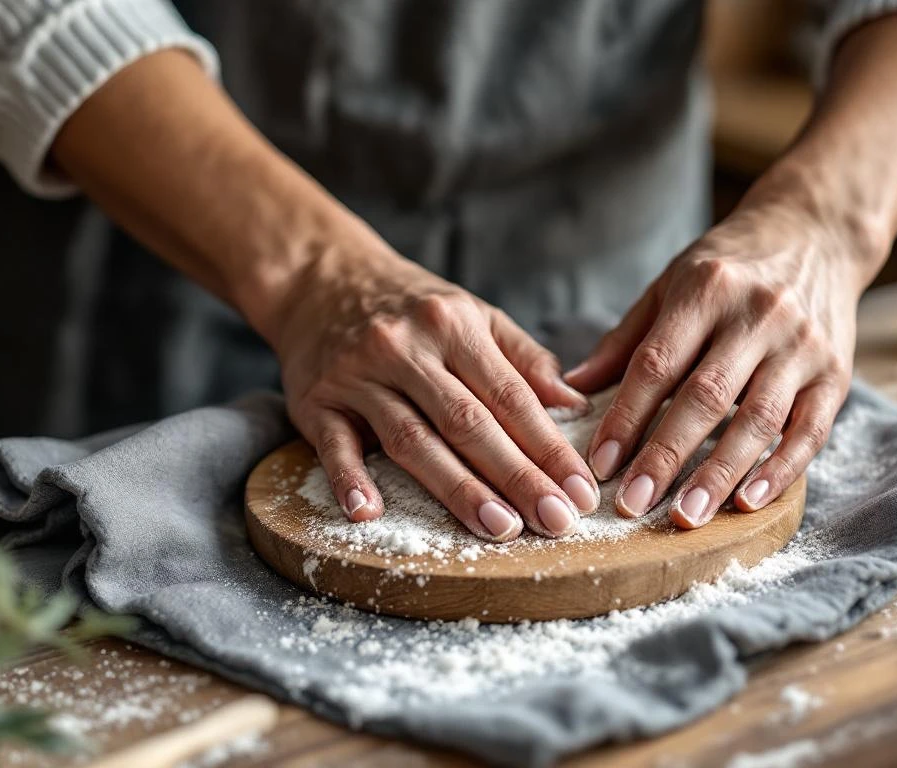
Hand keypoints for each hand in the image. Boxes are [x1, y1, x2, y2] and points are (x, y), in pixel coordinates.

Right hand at [269, 230, 598, 541]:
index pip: (510, 396)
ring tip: (499, 527)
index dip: (549, 447)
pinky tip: (368, 513)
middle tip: (556, 521)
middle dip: (517, 476)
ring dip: (456, 488)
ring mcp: (358, 376)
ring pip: (411, 439)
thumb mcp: (473, 314)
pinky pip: (333, 445)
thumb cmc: (411, 307)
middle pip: (467, 423)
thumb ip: (524, 358)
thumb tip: (575, 405)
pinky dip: (349, 479)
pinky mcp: (316, 401)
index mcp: (453, 326)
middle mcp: (405, 349)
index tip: (581, 490)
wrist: (320, 278)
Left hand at [565, 201, 882, 527]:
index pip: (657, 363)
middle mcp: (758, 316)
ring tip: (687, 516)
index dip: (626, 417)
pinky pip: (809, 430)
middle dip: (665, 456)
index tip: (599, 464)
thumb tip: (572, 390)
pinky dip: (781, 470)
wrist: (818, 234)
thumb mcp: (672, 284)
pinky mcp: (836, 373)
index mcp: (707, 289)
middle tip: (633, 504)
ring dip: (720, 473)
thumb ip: (626, 340)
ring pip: (758, 419)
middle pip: (705, 396)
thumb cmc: (731, 266)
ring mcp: (802, 346)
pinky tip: (749, 501)